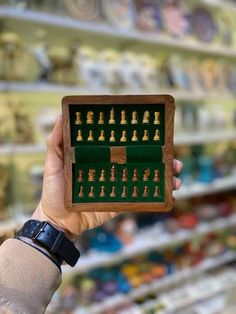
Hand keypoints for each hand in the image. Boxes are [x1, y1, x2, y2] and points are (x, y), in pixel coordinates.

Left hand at [32, 115, 182, 237]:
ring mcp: (119, 185)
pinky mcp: (121, 201)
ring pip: (146, 177)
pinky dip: (157, 195)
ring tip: (176, 176)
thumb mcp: (53, 163)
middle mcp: (114, 168)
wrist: (59, 220)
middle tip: (173, 157)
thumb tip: (62, 115)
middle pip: (141, 160)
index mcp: (101, 157)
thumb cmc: (54, 190)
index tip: (155, 134)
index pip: (123, 144)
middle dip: (160, 158)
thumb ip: (56, 142)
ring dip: (164, 176)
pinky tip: (170, 193)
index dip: (139, 140)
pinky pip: (142, 197)